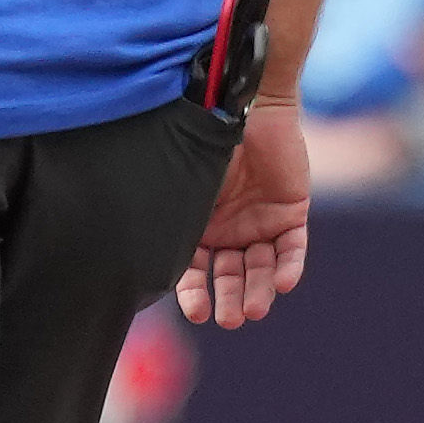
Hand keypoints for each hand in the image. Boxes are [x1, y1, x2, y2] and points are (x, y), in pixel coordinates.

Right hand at [178, 99, 310, 330]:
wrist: (243, 103)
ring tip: (254, 311)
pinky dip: (288, 267)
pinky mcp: (291, 214)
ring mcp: (261, 224)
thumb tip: (130, 252)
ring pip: (261, 268)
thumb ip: (169, 212)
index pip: (195, 270)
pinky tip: (284, 283)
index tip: (197, 313)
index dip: (195, 293)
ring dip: (259, 290)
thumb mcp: (182, 182)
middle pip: (230, 275)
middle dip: (229, 299)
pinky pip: (292, 248)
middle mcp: (230, 230)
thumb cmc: (202, 139)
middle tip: (229, 319)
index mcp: (198, 227)